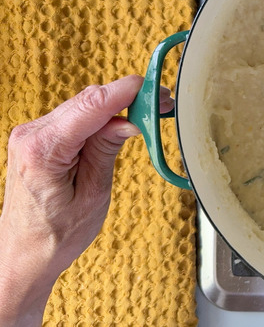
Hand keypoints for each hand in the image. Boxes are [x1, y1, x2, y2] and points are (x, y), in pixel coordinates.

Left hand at [0, 76, 172, 326]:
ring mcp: (31, 133)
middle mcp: (31, 134)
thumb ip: (107, 150)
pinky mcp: (38, 137)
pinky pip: (75, 116)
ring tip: (149, 113)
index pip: (91, 106)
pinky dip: (101, 115)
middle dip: (127, 97)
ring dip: (116, 106)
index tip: (154, 87)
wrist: (23, 253)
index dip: (126, 91)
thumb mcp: (92, 194)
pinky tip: (123, 122)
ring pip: (83, 106)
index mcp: (43, 150)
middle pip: (88, 101)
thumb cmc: (55, 234)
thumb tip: (129, 121)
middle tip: (163, 102)